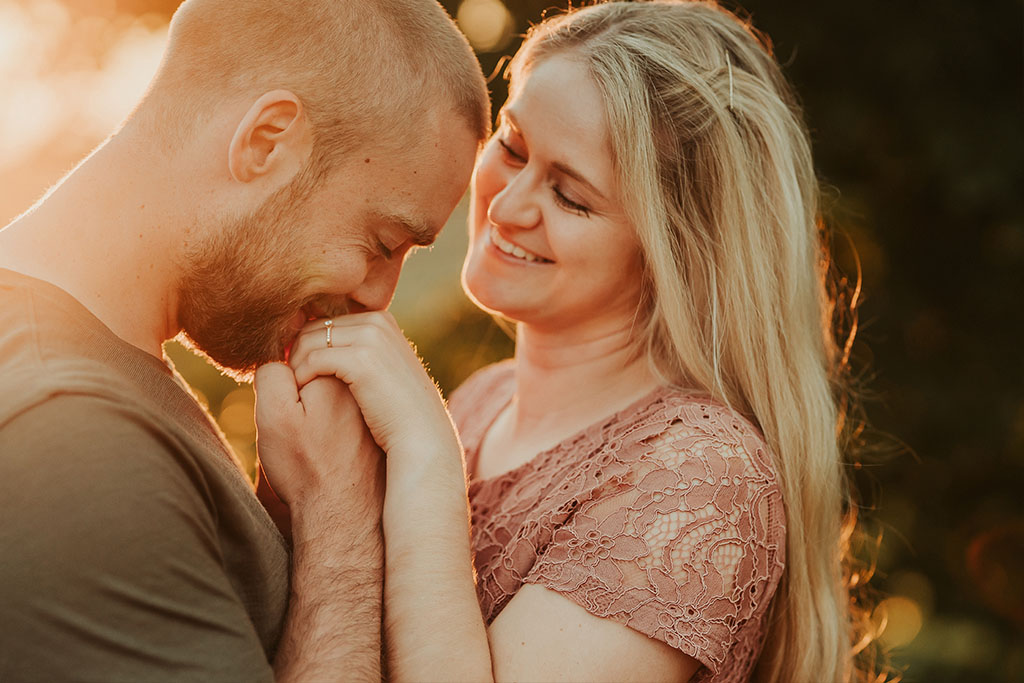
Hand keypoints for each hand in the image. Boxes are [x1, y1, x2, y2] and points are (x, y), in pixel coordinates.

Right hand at [254, 363, 383, 521]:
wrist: (343, 515)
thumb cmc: (304, 467)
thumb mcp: (274, 417)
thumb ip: (272, 374)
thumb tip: (282, 356)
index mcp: (338, 373)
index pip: (302, 350)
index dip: (286, 376)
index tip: (291, 413)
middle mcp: (363, 383)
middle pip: (323, 364)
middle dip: (306, 384)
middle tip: (305, 427)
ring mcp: (374, 402)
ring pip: (336, 385)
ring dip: (321, 400)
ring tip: (319, 438)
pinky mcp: (378, 421)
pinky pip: (349, 405)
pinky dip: (337, 417)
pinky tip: (333, 444)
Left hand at [287, 313, 459, 457]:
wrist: (421, 436)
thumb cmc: (396, 411)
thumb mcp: (380, 372)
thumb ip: (357, 354)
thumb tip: (324, 350)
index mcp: (380, 320)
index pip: (324, 322)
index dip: (303, 346)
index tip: (294, 371)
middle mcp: (376, 321)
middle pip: (312, 328)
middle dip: (294, 353)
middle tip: (286, 381)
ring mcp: (371, 338)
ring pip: (307, 341)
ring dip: (294, 366)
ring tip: (291, 391)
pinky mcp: (362, 359)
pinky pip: (313, 360)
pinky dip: (300, 376)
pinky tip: (300, 395)